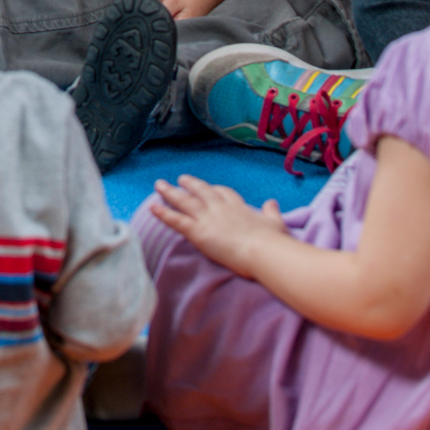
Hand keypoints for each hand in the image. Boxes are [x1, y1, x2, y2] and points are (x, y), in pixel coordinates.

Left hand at [148, 175, 286, 274]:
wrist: (263, 251)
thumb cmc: (273, 241)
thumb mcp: (276, 223)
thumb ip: (272, 212)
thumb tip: (271, 203)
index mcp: (239, 207)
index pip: (224, 193)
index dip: (215, 190)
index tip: (210, 188)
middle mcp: (220, 208)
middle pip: (201, 191)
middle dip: (190, 184)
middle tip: (181, 179)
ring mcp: (207, 217)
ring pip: (184, 201)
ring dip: (170, 192)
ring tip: (159, 185)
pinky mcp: (198, 231)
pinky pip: (176, 220)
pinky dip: (163, 213)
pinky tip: (152, 207)